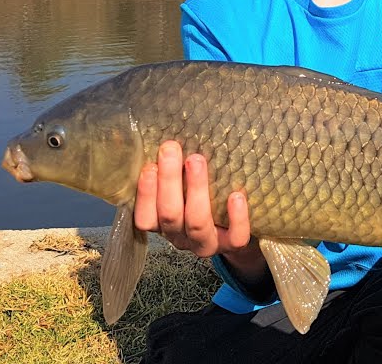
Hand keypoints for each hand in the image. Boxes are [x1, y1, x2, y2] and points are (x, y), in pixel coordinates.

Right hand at [134, 140, 264, 275]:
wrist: (232, 225)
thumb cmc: (200, 194)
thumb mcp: (179, 183)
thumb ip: (168, 167)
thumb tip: (161, 135)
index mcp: (161, 224)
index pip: (144, 218)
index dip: (145, 194)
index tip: (149, 165)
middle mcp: (180, 237)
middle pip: (170, 215)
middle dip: (169, 180)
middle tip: (171, 149)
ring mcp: (205, 243)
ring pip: (197, 223)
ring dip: (196, 190)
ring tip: (197, 160)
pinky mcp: (231, 245)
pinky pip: (234, 237)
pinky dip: (236, 218)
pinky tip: (236, 195)